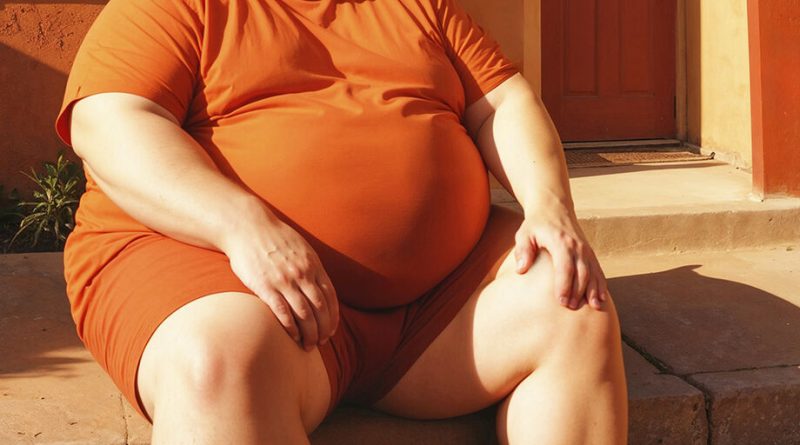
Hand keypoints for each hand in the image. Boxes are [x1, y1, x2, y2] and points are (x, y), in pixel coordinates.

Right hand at [221, 204, 338, 350]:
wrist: (247, 226)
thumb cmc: (273, 237)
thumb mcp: (300, 248)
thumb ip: (311, 266)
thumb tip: (319, 284)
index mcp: (313, 265)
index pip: (330, 297)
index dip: (333, 317)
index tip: (331, 331)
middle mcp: (302, 274)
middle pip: (320, 309)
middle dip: (323, 330)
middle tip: (320, 343)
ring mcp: (284, 281)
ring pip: (304, 314)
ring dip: (309, 334)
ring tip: (308, 346)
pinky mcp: (265, 286)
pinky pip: (283, 312)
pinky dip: (291, 328)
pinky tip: (292, 337)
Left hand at [513, 203, 607, 310]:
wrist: (553, 207)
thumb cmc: (535, 225)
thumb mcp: (524, 233)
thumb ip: (523, 250)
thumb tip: (521, 270)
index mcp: (560, 242)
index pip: (565, 266)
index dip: (564, 285)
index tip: (561, 301)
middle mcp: (577, 246)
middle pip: (581, 272)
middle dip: (578, 291)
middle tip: (571, 308)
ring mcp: (585, 250)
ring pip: (592, 272)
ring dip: (593, 290)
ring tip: (593, 307)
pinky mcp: (589, 253)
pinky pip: (598, 270)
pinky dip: (600, 285)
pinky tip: (601, 299)